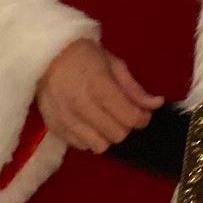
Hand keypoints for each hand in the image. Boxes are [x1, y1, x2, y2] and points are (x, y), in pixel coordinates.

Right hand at [36, 39, 161, 152]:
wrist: (46, 55)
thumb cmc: (85, 55)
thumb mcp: (114, 64)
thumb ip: (134, 88)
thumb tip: (156, 104)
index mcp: (100, 87)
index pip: (130, 118)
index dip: (142, 119)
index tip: (143, 114)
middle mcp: (82, 107)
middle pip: (117, 135)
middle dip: (126, 126)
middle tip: (124, 115)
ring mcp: (66, 120)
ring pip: (99, 146)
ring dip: (108, 136)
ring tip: (106, 121)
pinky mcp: (55, 128)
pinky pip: (80, 146)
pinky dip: (89, 138)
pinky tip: (89, 123)